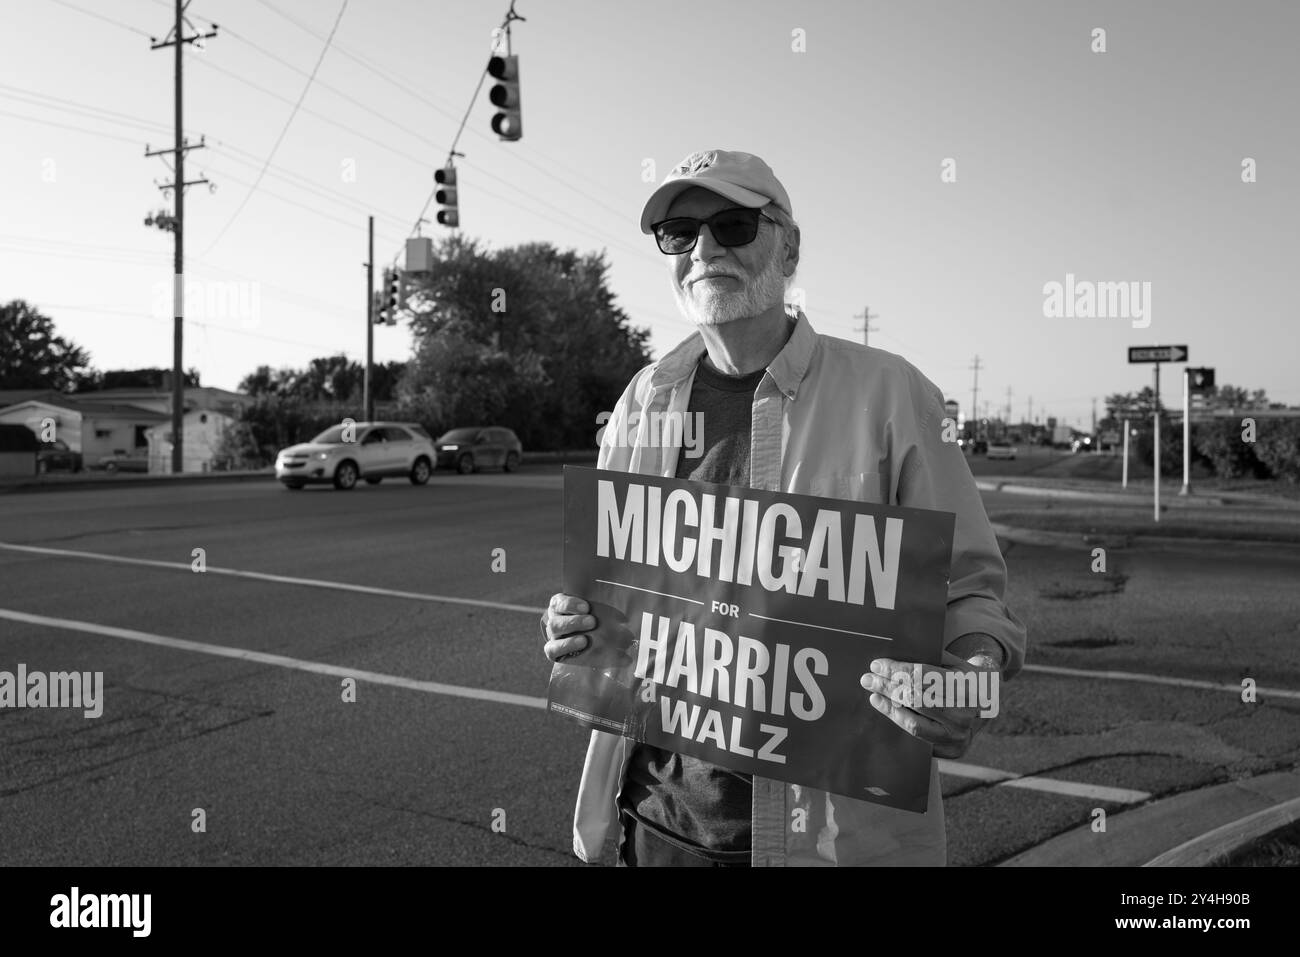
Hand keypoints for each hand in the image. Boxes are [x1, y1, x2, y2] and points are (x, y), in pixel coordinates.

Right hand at [541, 593, 596, 662]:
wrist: (589, 640)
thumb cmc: (595, 617)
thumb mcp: (596, 608)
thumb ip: (602, 602)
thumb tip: (623, 596)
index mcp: (560, 605)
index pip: (559, 602)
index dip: (570, 604)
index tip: (587, 607)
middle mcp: (554, 620)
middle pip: (556, 620)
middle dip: (574, 621)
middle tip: (592, 622)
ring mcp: (553, 636)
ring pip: (554, 633)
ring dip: (570, 636)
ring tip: (586, 640)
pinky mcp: (553, 651)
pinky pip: (552, 650)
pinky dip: (565, 647)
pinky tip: (580, 647)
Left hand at [860, 654, 1000, 759]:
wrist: (989, 703)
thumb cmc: (964, 677)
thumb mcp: (956, 661)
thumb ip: (931, 655)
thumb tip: (896, 650)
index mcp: (967, 686)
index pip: (922, 677)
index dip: (896, 671)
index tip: (876, 665)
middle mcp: (965, 714)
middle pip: (915, 699)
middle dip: (888, 687)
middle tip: (867, 679)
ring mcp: (959, 736)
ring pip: (914, 724)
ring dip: (889, 708)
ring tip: (874, 695)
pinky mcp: (952, 751)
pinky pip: (918, 739)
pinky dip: (900, 723)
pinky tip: (888, 709)